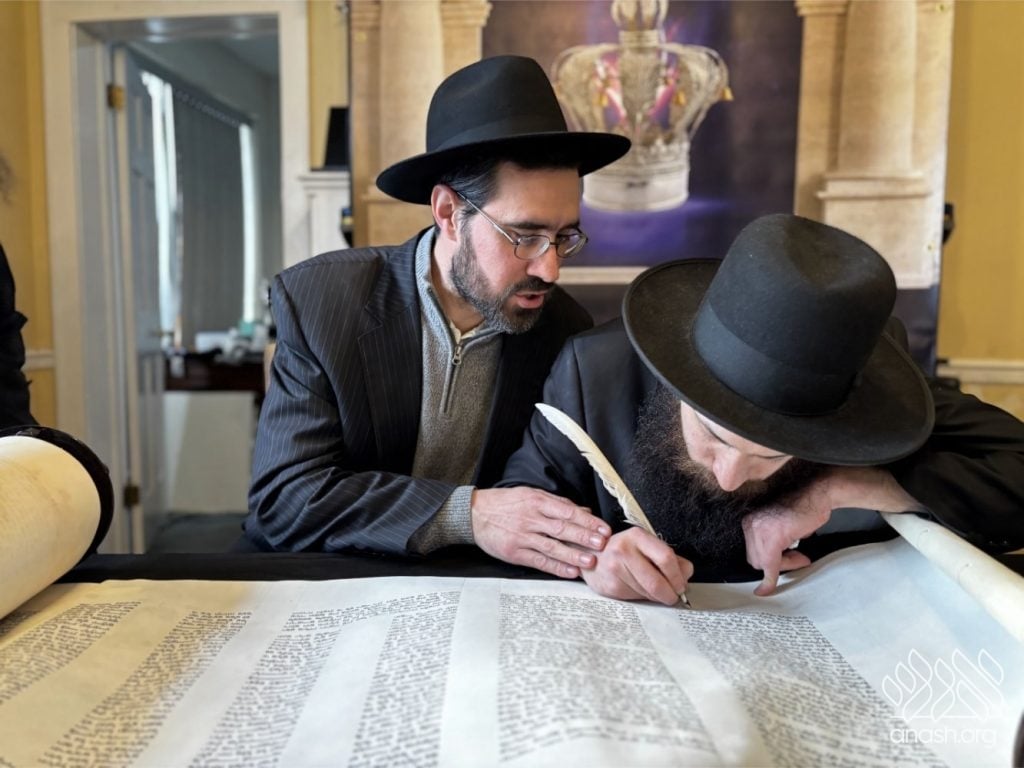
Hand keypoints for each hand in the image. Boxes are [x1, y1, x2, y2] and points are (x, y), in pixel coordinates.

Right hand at [470, 487, 610, 578]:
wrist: (475, 513)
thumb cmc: (505, 503)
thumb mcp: (531, 495)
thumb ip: (558, 504)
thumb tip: (584, 511)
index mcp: (537, 501)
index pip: (567, 511)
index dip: (587, 521)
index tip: (603, 528)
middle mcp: (531, 518)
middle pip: (562, 528)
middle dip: (584, 537)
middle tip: (602, 544)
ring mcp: (522, 536)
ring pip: (551, 547)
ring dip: (572, 555)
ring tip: (589, 561)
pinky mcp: (515, 552)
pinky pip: (538, 561)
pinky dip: (555, 567)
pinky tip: (569, 571)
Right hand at [581, 528, 692, 605]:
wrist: (590, 555)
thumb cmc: (623, 551)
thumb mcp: (645, 545)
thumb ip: (669, 557)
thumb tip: (686, 573)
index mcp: (637, 536)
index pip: (665, 557)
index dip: (677, 576)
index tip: (681, 585)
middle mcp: (623, 550)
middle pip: (656, 581)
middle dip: (670, 593)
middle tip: (674, 596)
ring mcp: (614, 569)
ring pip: (647, 592)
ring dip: (657, 597)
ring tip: (655, 591)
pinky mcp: (610, 586)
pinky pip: (636, 598)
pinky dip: (643, 597)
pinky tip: (639, 589)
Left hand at [742, 466, 922, 595]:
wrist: (819, 495)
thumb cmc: (805, 511)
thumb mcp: (782, 530)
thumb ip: (772, 546)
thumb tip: (768, 569)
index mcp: (750, 522)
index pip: (752, 553)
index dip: (769, 561)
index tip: (780, 567)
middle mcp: (750, 524)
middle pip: (755, 560)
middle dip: (776, 564)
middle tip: (799, 556)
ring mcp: (759, 530)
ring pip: (764, 564)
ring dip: (785, 564)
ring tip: (801, 554)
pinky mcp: (772, 537)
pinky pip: (769, 565)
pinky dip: (769, 580)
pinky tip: (767, 589)